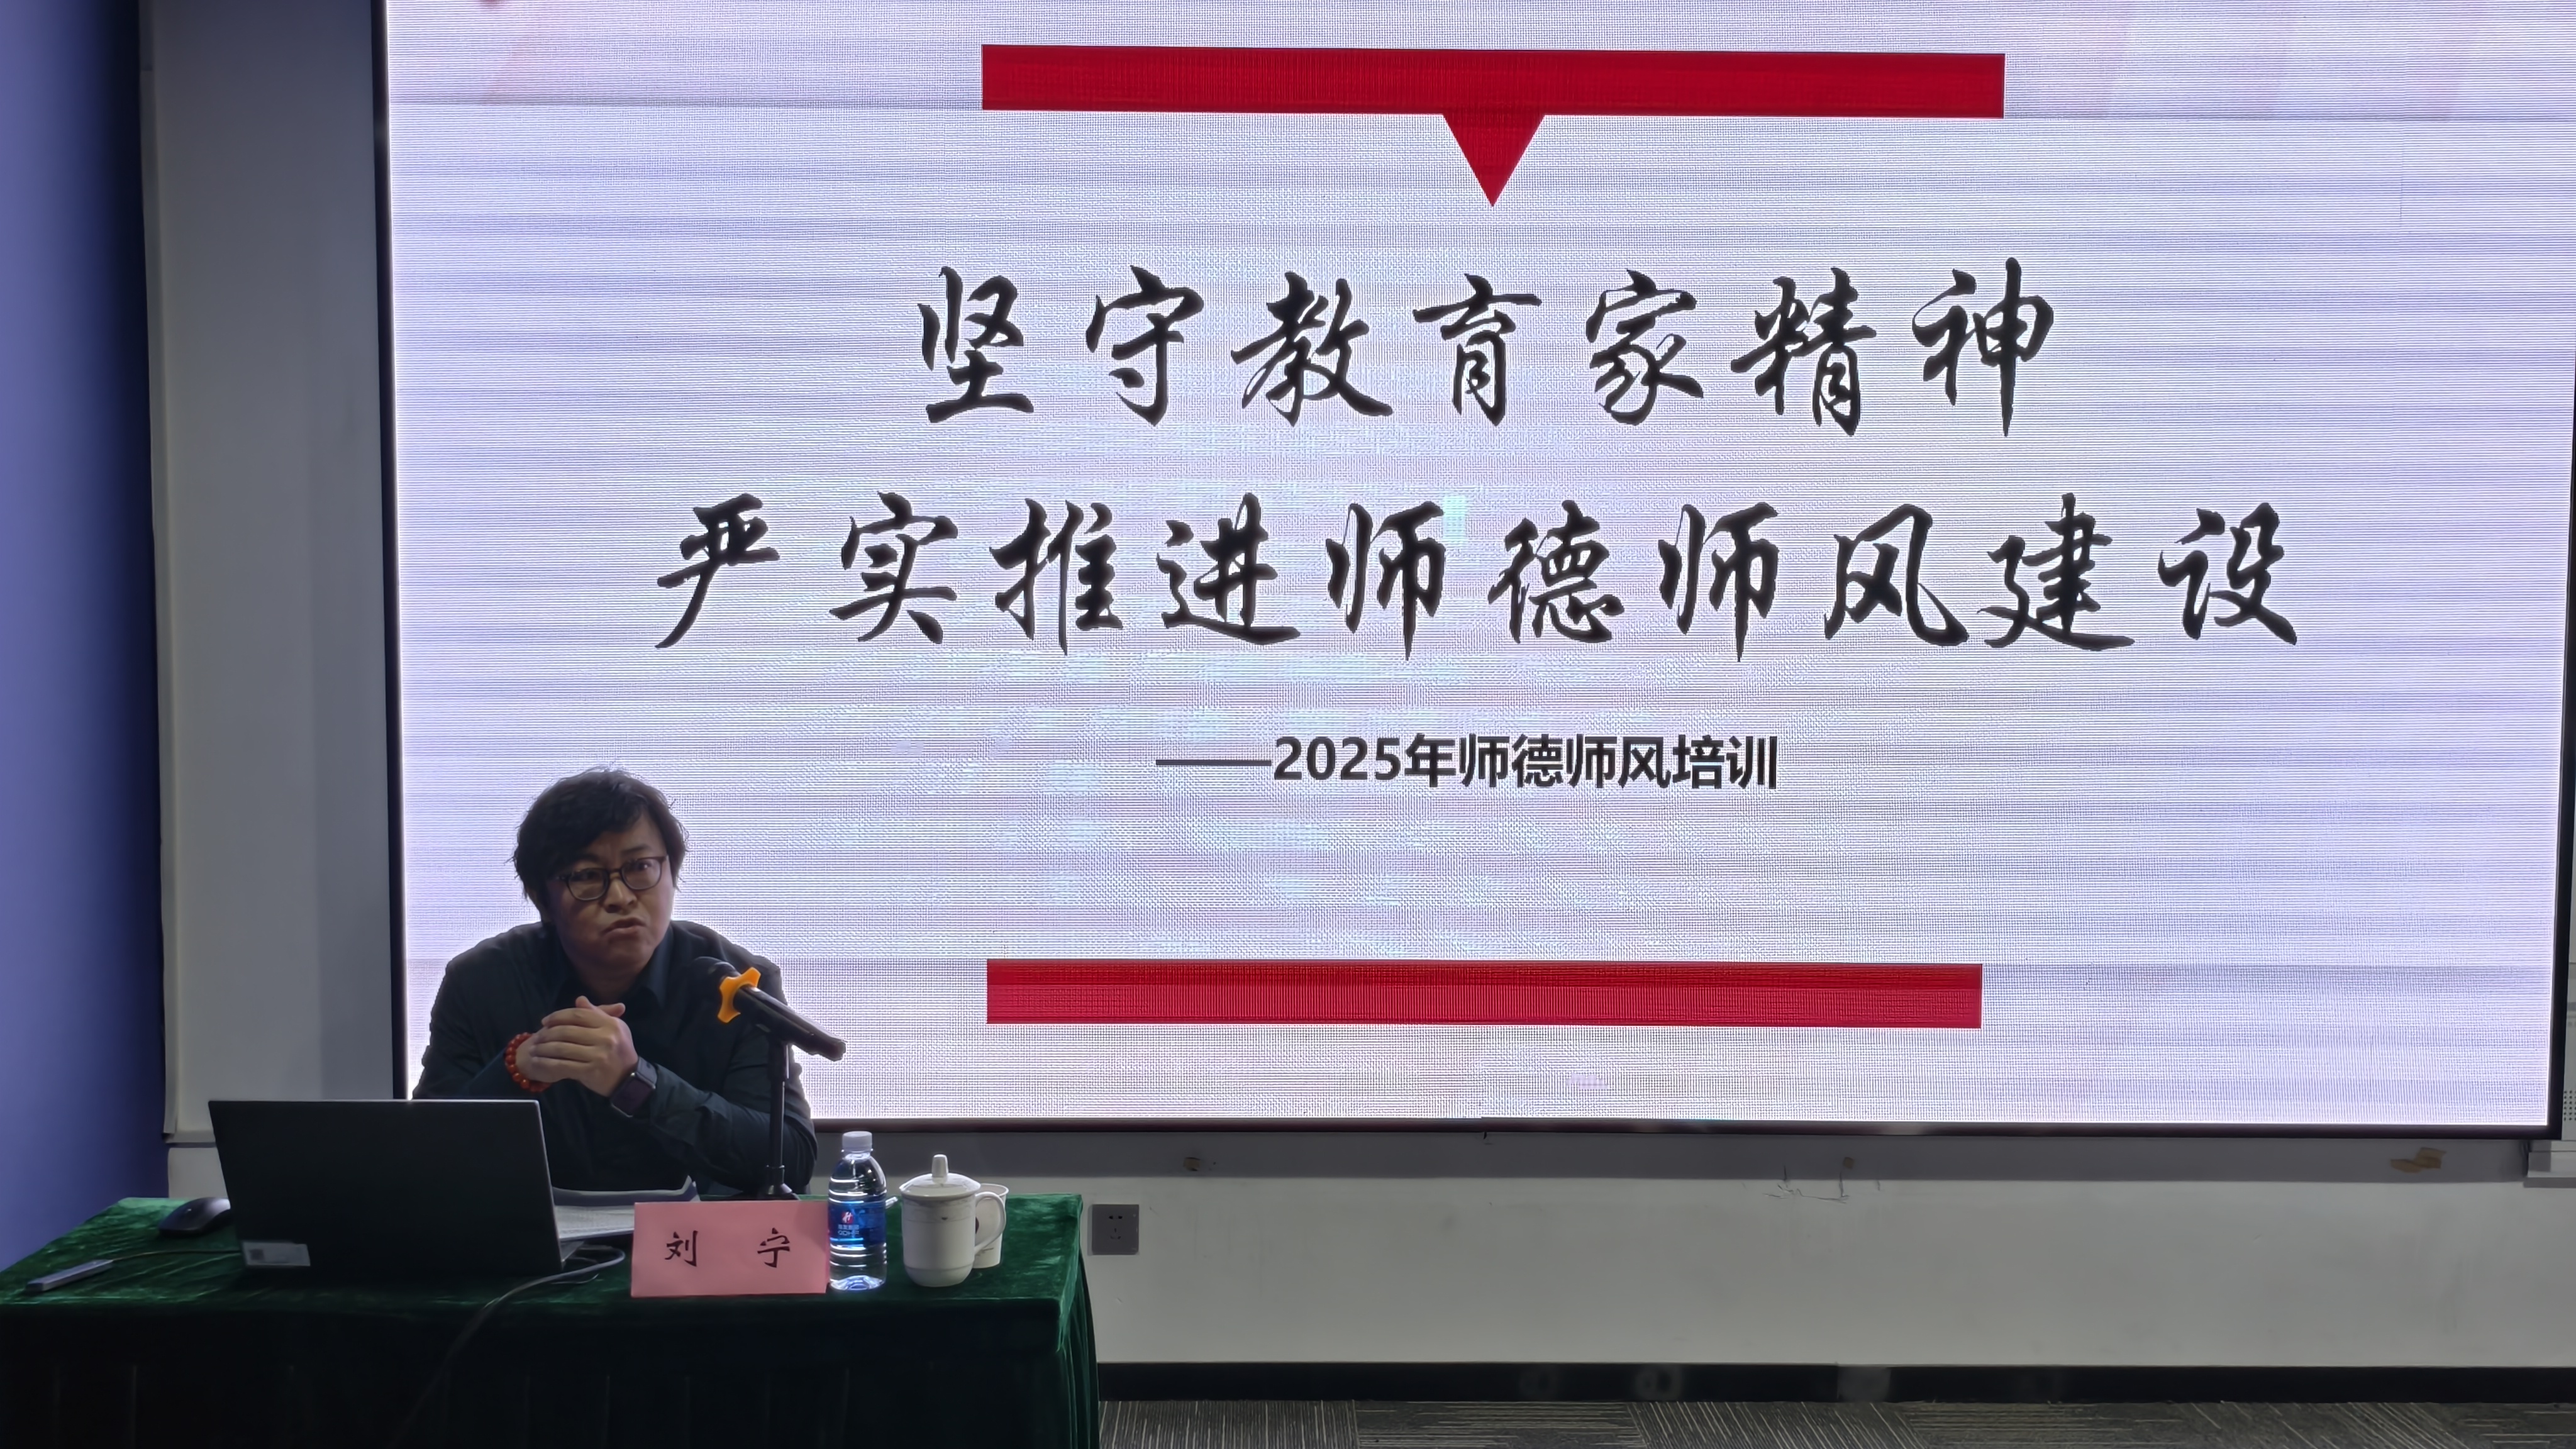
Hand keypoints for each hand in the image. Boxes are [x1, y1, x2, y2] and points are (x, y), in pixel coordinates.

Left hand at [519, 997, 639, 1096]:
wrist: (629, 1078)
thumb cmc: (619, 1049)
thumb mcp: (614, 1027)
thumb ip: (596, 1013)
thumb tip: (579, 999)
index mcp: (610, 1024)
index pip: (578, 1015)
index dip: (558, 1016)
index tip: (545, 1021)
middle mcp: (605, 1038)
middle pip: (567, 1031)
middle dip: (548, 1033)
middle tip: (537, 1036)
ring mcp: (598, 1055)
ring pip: (563, 1048)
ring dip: (544, 1048)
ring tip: (534, 1049)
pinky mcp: (591, 1071)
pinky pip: (563, 1065)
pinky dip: (547, 1063)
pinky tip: (539, 1062)